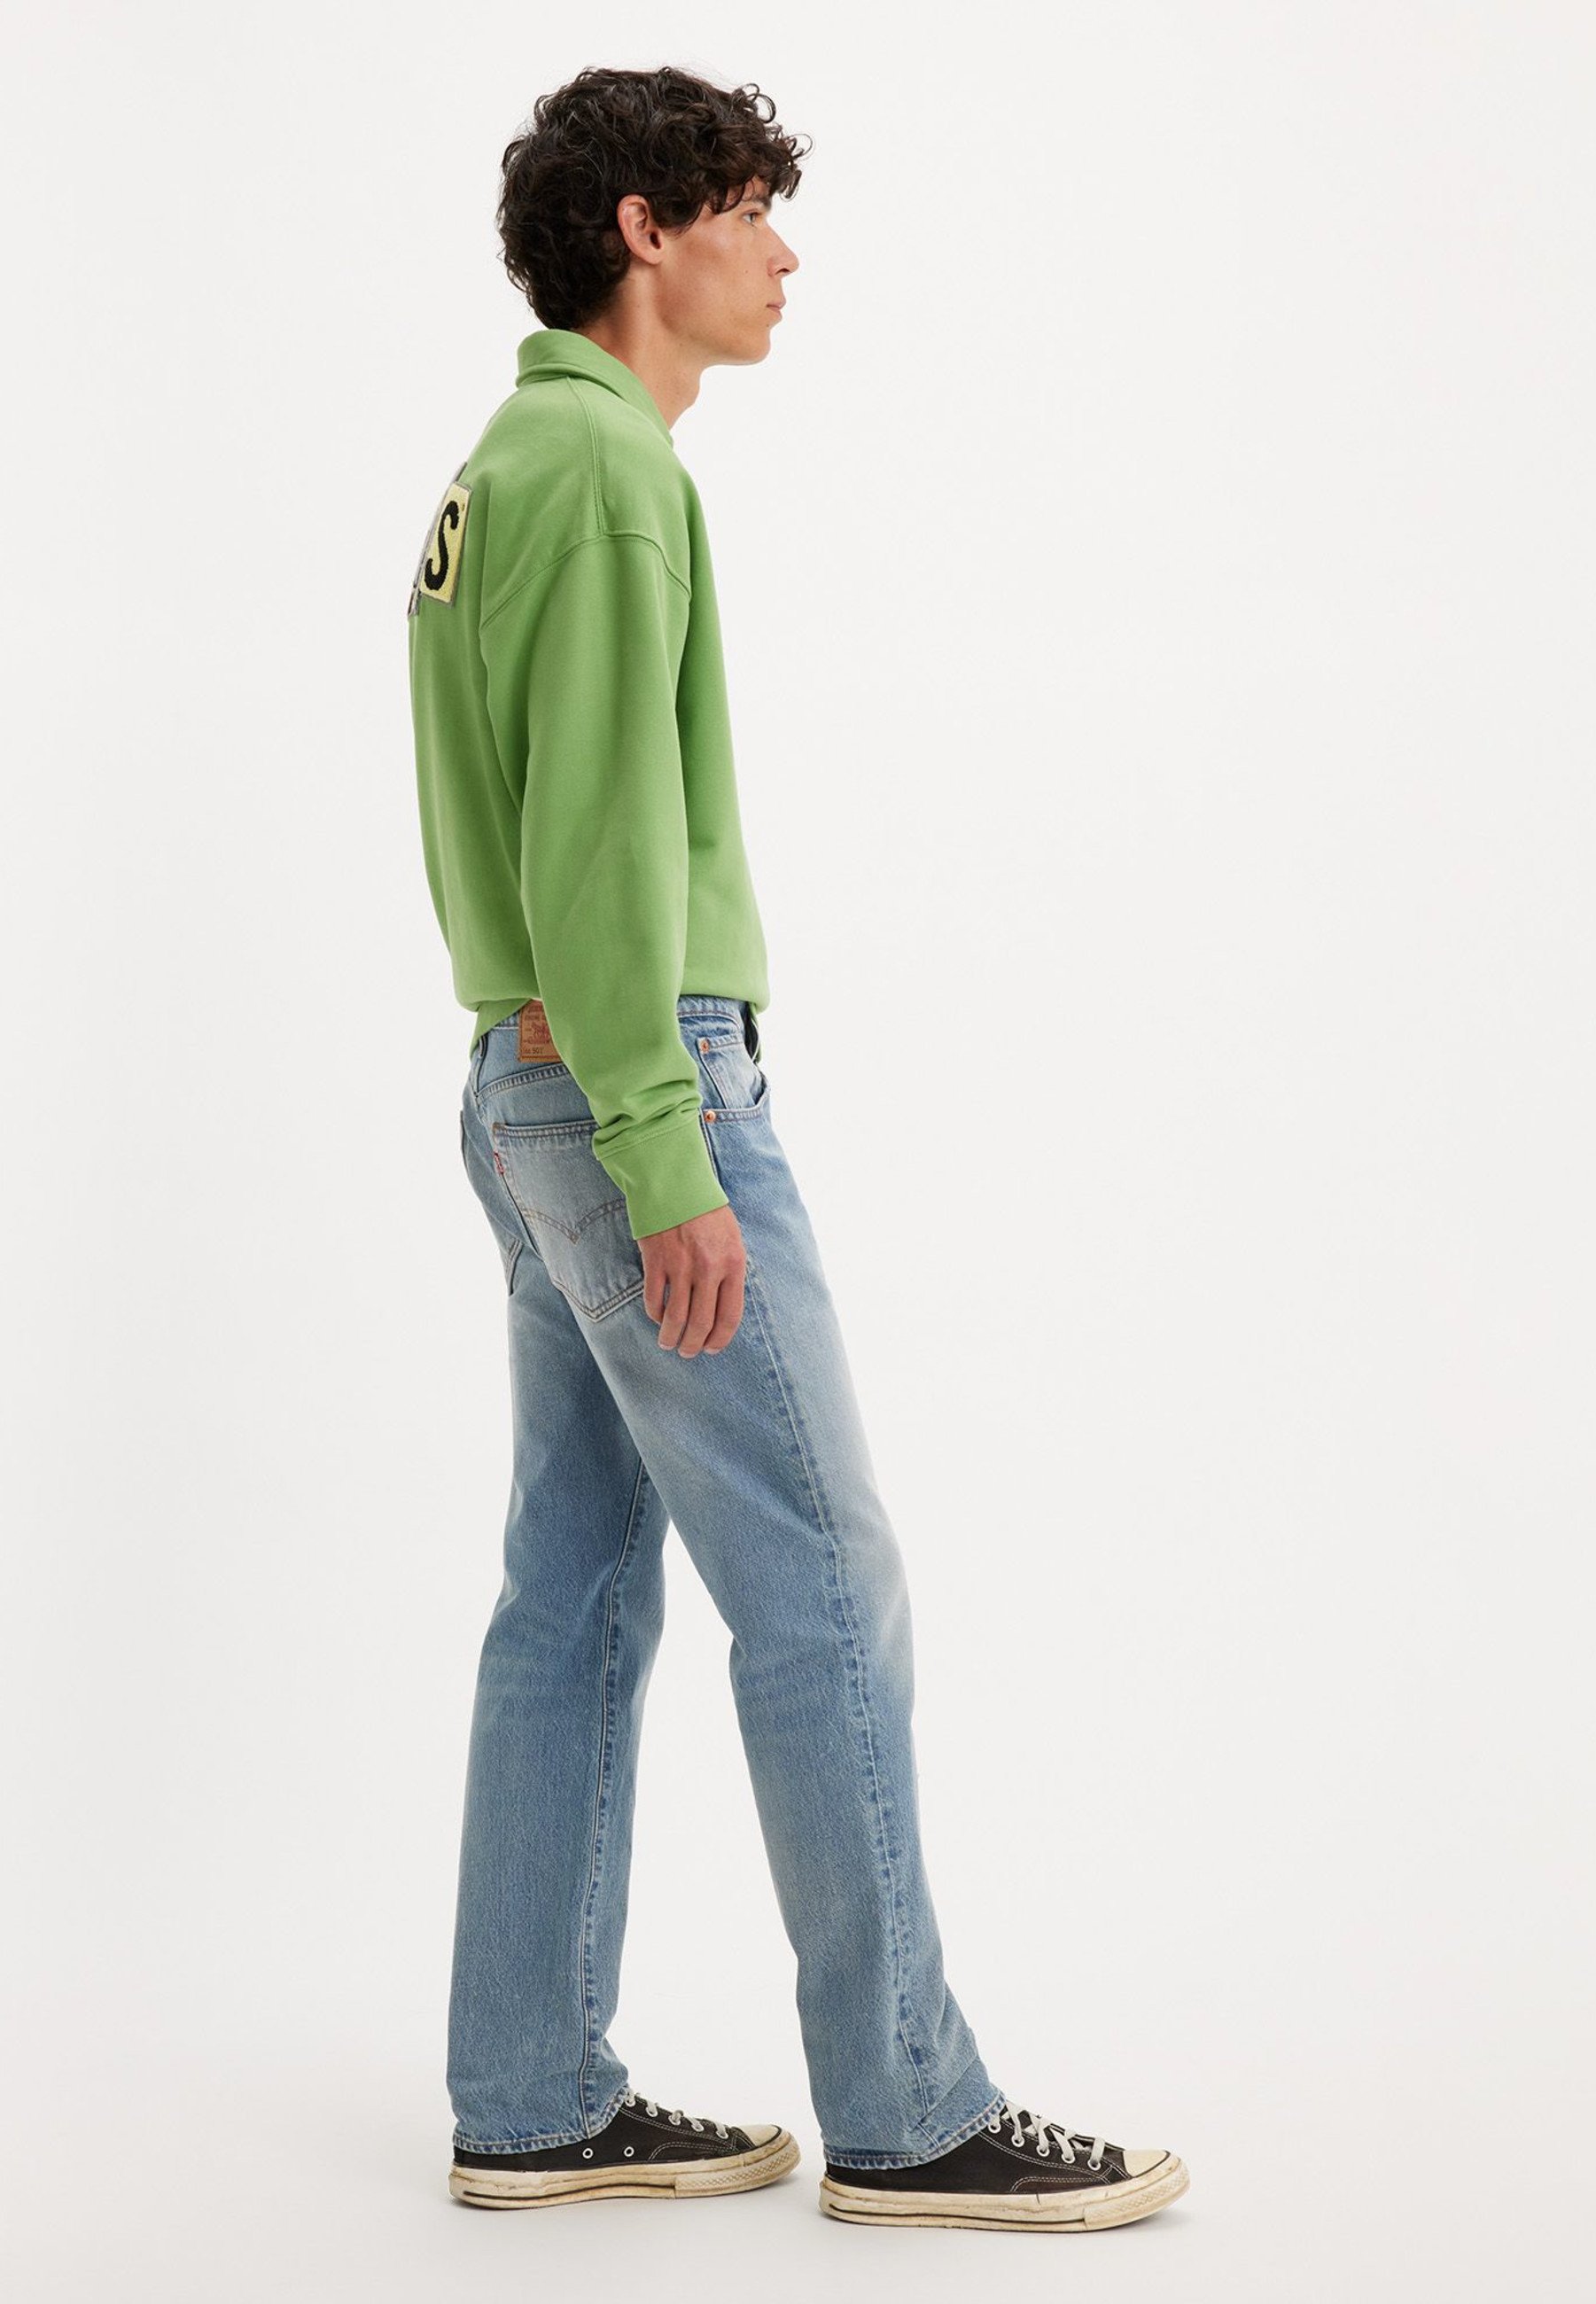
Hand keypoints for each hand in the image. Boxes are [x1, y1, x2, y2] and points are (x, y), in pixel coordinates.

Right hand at [638, 1202, 745, 1354]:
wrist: (677, 1183)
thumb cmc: (708, 1212)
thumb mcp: (732, 1239)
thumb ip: (730, 1273)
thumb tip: (723, 1309)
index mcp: (733, 1264)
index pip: (730, 1316)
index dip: (721, 1339)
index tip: (712, 1349)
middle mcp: (709, 1269)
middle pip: (701, 1324)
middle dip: (694, 1345)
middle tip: (688, 1352)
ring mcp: (680, 1266)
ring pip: (675, 1318)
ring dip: (671, 1337)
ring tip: (668, 1344)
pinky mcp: (656, 1261)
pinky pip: (654, 1300)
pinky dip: (655, 1315)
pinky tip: (657, 1318)